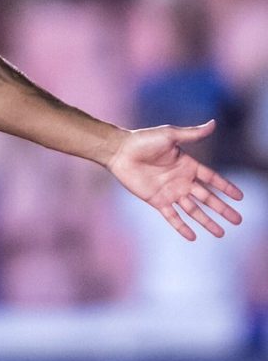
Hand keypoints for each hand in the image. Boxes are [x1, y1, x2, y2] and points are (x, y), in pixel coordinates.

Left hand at [107, 120, 242, 240]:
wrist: (120, 151)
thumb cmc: (143, 140)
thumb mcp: (170, 135)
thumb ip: (192, 134)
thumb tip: (214, 123)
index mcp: (188, 165)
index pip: (212, 179)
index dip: (226, 187)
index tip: (240, 197)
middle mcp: (181, 180)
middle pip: (207, 198)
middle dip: (222, 209)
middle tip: (238, 220)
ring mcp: (170, 192)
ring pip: (193, 210)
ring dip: (207, 221)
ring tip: (221, 233)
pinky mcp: (156, 200)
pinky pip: (172, 216)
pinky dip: (181, 227)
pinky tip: (193, 237)